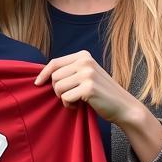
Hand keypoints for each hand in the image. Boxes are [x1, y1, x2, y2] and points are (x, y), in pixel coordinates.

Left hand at [35, 50, 161, 161]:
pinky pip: (66, 98)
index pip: (54, 62)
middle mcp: (86, 61)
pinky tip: (80, 106)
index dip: (43, 74)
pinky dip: (69, 105)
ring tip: (76, 101)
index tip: (37, 83)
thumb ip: (69, 71)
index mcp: (84, 56)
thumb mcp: (86, 75)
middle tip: (70, 96)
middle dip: (57, 90)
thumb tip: (41, 75)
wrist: (123, 106)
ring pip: (58, 87)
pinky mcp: (89, 88)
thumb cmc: (101, 93)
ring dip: (63, 98)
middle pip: (54, 77)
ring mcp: (88, 74)